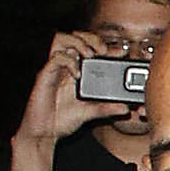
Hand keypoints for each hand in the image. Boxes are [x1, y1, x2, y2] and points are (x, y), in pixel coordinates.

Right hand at [15, 30, 115, 148]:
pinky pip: (55, 58)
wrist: (44, 133)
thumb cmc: (61, 120)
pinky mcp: (44, 75)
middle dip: (91, 38)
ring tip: (90, 55)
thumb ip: (106, 109)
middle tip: (104, 50)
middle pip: (75, 37)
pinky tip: (77, 74)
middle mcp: (65, 66)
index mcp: (76, 71)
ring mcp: (54, 69)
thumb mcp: (89, 113)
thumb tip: (125, 108)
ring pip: (62, 40)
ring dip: (78, 43)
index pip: (90, 49)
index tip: (121, 53)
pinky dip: (68, 62)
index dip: (106, 46)